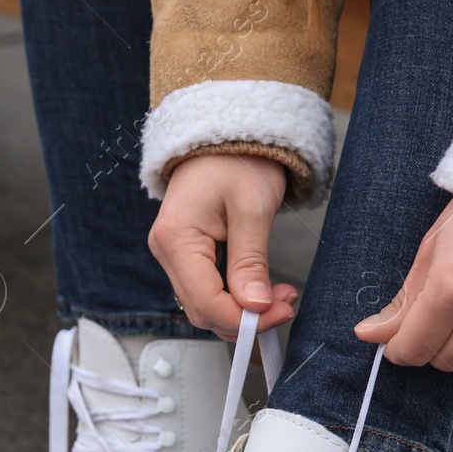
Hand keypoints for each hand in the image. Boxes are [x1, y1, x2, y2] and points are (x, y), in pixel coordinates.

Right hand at [148, 153, 298, 341]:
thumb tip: (254, 306)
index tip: (282, 311)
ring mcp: (173, 254)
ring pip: (205, 305)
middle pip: (203, 311)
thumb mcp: (253, 207)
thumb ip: (251, 261)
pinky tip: (260, 290)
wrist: (225, 133)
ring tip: (278, 297)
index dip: (245, 319)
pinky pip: (207, 290)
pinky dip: (234, 298)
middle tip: (286, 305)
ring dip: (241, 311)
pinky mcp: (185, 254)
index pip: (207, 303)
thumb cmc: (238, 159)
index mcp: (176, 239)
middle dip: (245, 318)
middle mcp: (166, 251)